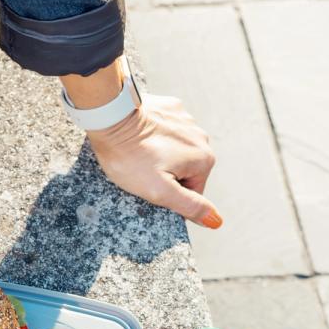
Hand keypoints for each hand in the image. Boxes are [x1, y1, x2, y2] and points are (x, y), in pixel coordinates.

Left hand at [87, 94, 220, 228]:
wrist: (112, 117)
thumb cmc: (131, 157)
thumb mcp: (159, 190)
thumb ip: (189, 206)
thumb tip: (216, 221)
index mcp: (204, 159)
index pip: (191, 192)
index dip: (167, 195)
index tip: (148, 187)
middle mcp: (201, 137)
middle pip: (183, 169)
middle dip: (163, 175)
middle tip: (139, 171)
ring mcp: (186, 119)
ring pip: (174, 149)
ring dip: (158, 154)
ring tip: (136, 154)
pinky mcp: (170, 107)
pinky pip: (165, 129)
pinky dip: (152, 135)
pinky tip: (137, 136)